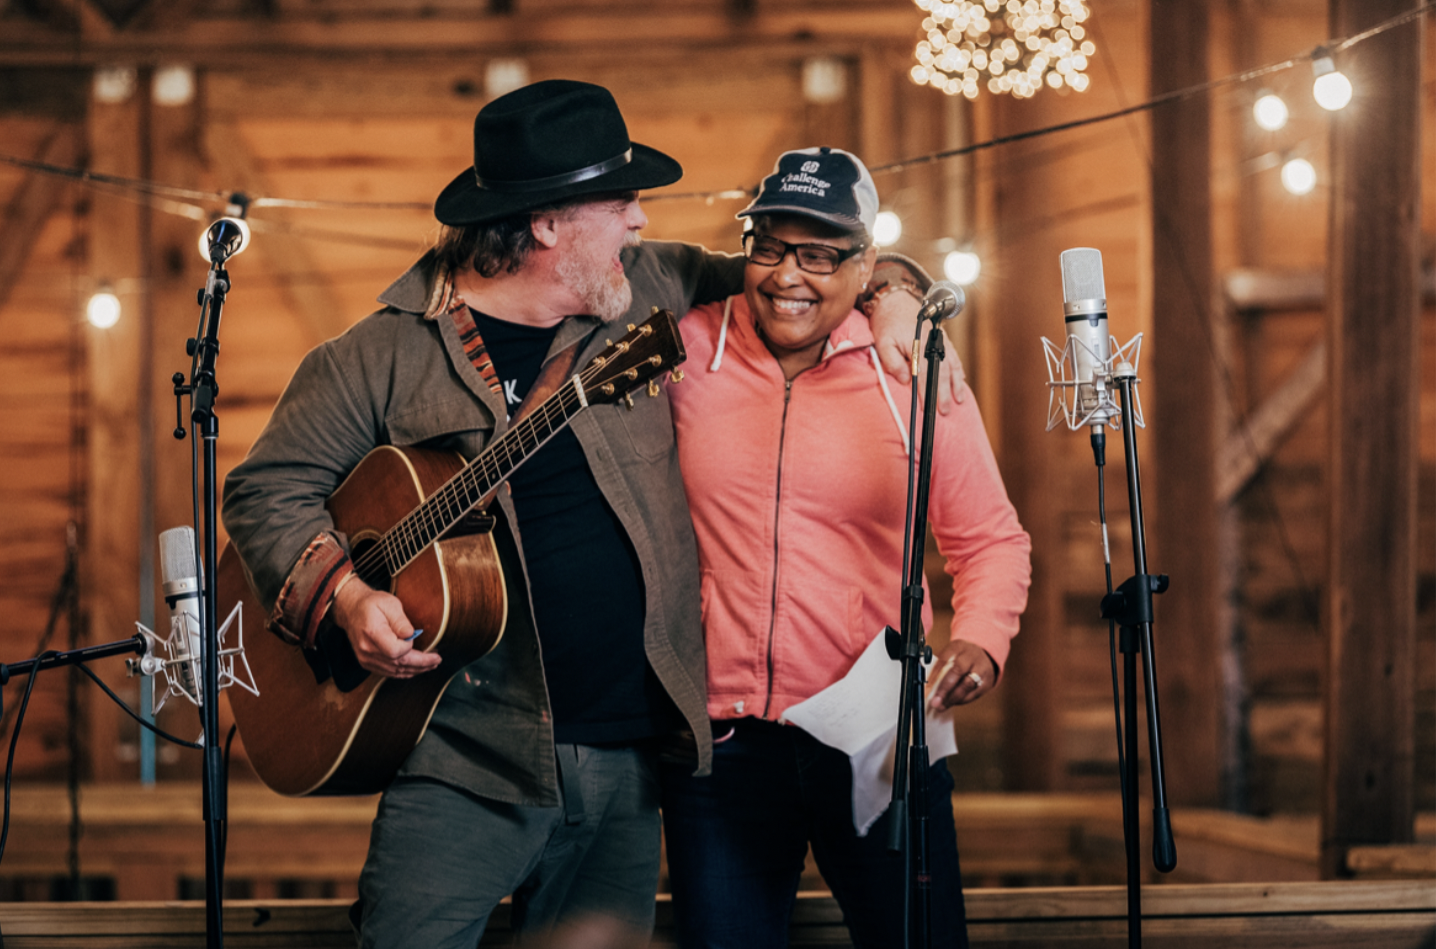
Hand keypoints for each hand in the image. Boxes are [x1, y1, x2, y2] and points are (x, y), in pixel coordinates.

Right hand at [330, 576, 440, 678]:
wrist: (351, 609)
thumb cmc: (371, 604)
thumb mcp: (389, 603)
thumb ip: (401, 621)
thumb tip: (411, 635)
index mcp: (372, 633)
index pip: (395, 651)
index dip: (409, 648)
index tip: (416, 637)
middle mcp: (367, 650)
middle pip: (398, 664)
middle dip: (421, 663)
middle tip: (437, 659)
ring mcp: (366, 659)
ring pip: (395, 671)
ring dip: (415, 670)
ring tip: (431, 665)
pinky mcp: (368, 662)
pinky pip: (388, 672)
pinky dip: (404, 672)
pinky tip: (416, 668)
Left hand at [868, 291, 966, 413]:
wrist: (895, 301)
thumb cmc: (887, 323)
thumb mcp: (883, 342)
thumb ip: (892, 362)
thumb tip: (905, 380)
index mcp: (919, 345)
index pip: (925, 373)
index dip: (927, 392)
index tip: (928, 408)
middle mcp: (933, 343)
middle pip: (942, 372)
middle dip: (944, 394)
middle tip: (945, 411)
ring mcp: (940, 341)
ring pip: (953, 365)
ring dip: (956, 384)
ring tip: (959, 400)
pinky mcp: (942, 340)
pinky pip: (954, 358)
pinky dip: (958, 371)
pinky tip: (960, 382)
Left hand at [927, 640, 995, 709]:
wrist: (986, 656)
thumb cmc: (962, 657)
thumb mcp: (951, 654)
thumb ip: (940, 666)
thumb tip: (927, 686)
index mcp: (958, 646)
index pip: (943, 659)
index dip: (933, 675)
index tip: (926, 688)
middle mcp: (971, 656)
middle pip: (957, 671)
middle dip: (944, 689)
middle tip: (935, 701)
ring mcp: (981, 669)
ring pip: (967, 685)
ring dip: (952, 698)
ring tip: (941, 706)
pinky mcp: (988, 682)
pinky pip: (973, 694)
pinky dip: (961, 700)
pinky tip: (952, 703)